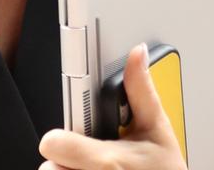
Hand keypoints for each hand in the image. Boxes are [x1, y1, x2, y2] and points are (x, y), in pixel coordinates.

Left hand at [39, 43, 186, 169]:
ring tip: (91, 163)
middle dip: (64, 153)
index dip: (58, 134)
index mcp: (105, 160)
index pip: (52, 143)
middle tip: (87, 149)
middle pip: (49, 162)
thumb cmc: (165, 169)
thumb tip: (137, 55)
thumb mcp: (156, 127)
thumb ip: (140, 89)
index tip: (68, 129)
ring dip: (68, 167)